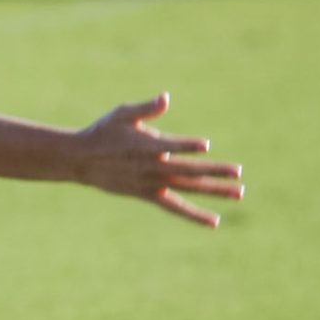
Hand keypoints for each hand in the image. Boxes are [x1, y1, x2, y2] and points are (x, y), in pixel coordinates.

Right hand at [70, 93, 242, 227]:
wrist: (80, 160)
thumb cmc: (103, 132)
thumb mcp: (121, 115)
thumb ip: (145, 109)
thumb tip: (166, 98)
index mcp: (145, 146)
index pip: (169, 146)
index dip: (186, 146)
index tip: (204, 145)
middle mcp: (150, 168)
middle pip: (186, 171)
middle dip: (213, 172)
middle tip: (238, 172)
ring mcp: (150, 184)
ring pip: (187, 189)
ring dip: (214, 191)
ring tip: (239, 194)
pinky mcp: (147, 195)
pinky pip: (175, 207)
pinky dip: (194, 214)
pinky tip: (214, 221)